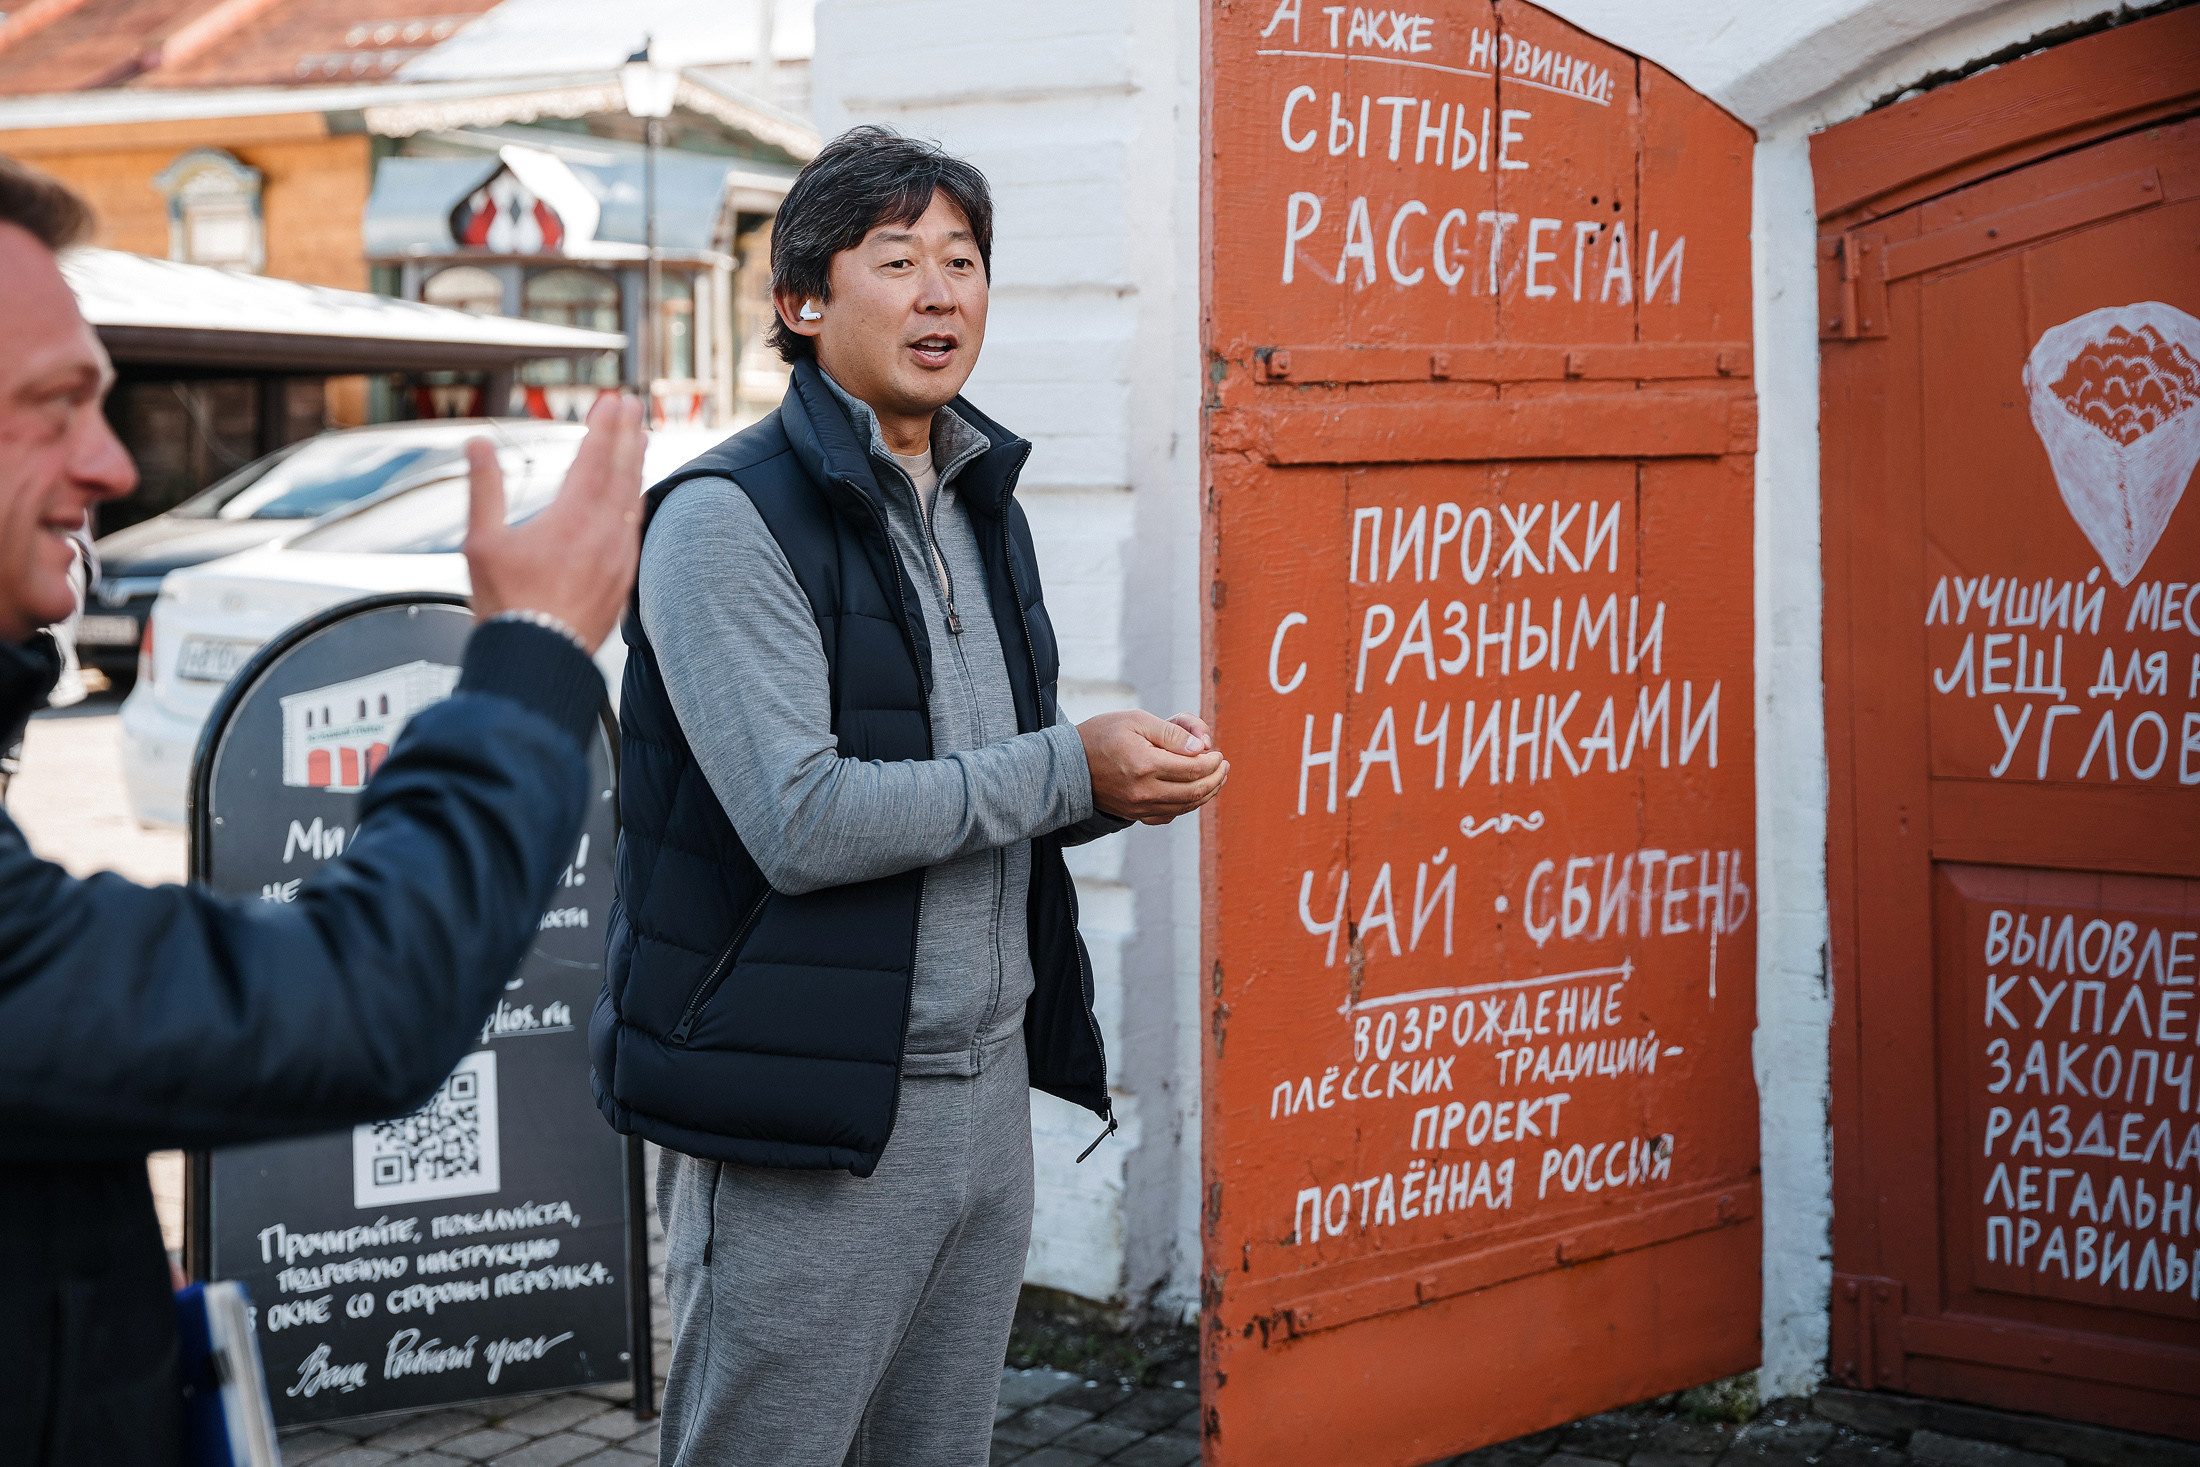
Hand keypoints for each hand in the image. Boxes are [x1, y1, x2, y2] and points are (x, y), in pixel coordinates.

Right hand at [463, 393, 646, 651]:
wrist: (539, 657)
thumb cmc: (508, 606)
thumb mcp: (481, 542)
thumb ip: (484, 488)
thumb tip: (477, 446)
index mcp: (572, 518)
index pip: (594, 458)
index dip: (604, 426)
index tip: (611, 401)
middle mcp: (604, 533)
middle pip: (621, 471)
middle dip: (626, 434)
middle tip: (632, 406)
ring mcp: (619, 556)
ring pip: (633, 499)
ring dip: (635, 464)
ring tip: (640, 439)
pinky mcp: (624, 578)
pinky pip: (636, 529)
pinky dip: (636, 503)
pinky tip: (636, 498)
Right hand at [1077, 709, 1227, 824]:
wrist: (1069, 764)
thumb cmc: (1102, 734)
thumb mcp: (1136, 721)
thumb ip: (1171, 733)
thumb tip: (1201, 748)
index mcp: (1145, 765)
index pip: (1193, 769)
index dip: (1212, 761)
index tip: (1217, 752)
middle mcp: (1144, 792)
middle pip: (1195, 792)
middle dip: (1216, 778)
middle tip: (1223, 765)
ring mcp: (1139, 808)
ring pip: (1185, 807)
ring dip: (1207, 793)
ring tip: (1216, 777)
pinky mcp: (1134, 815)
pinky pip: (1169, 816)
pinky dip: (1187, 806)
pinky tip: (1193, 793)